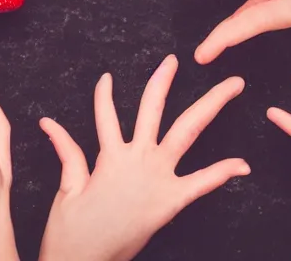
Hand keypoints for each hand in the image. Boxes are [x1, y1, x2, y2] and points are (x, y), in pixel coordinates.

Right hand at [39, 55, 249, 260]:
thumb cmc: (72, 232)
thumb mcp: (67, 188)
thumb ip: (66, 152)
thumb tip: (48, 123)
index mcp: (109, 157)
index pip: (106, 115)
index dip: (104, 95)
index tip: (106, 77)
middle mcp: (136, 159)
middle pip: (153, 109)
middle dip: (165, 80)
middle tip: (178, 59)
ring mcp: (157, 178)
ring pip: (187, 131)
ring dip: (210, 105)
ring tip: (230, 86)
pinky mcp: (171, 202)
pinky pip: (201, 183)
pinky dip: (222, 172)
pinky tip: (242, 164)